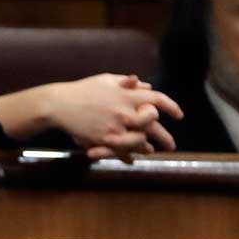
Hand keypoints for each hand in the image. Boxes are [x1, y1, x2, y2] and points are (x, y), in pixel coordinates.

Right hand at [47, 74, 183, 161]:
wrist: (59, 104)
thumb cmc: (83, 90)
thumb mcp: (107, 80)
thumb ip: (128, 83)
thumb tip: (147, 86)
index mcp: (127, 95)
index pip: (158, 99)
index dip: (172, 107)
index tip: (179, 116)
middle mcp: (124, 111)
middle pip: (153, 125)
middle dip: (164, 136)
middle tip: (171, 145)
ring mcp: (115, 126)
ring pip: (140, 141)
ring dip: (147, 147)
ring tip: (152, 151)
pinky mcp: (103, 139)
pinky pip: (122, 150)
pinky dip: (129, 155)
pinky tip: (133, 158)